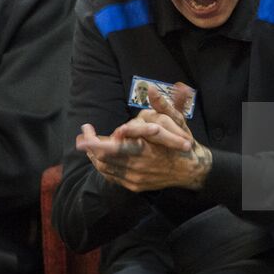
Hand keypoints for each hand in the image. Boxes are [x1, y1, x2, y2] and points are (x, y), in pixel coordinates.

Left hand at [75, 83, 211, 192]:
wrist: (190, 170)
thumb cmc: (181, 143)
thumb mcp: (175, 120)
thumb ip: (161, 105)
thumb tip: (151, 88)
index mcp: (142, 149)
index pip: (108, 148)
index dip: (92, 140)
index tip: (85, 128)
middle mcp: (136, 166)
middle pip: (102, 158)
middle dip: (89, 145)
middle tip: (83, 134)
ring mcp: (134, 178)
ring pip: (105, 168)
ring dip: (94, 156)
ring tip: (90, 143)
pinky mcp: (134, 185)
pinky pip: (112, 177)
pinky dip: (104, 166)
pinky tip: (102, 157)